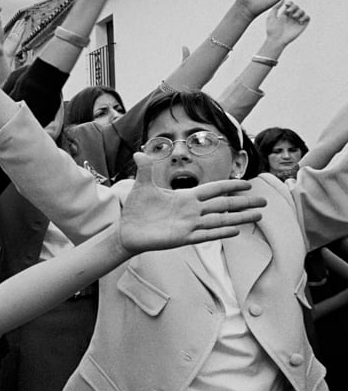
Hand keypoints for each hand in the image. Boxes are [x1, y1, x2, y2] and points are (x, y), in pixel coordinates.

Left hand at [117, 153, 264, 253]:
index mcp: (185, 197)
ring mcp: (188, 225)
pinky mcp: (182, 238)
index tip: (247, 184)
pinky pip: (204, 236)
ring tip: (258, 216)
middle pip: (222, 205)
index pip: (212, 190)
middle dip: (243, 202)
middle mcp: (191, 211)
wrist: (127, 230)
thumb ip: (146, 169)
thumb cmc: (137, 208)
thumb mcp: (142, 186)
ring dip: (239, 218)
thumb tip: (139, 152)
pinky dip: (219, 233)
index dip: (229, 186)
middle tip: (264, 201)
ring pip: (219, 220)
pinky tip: (235, 231)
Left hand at [264, 0, 309, 46]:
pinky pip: (308, 18)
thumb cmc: (272, 30)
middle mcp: (291, 18)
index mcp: (284, 15)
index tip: (287, 5)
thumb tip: (283, 0)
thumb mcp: (270, 17)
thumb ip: (275, 8)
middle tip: (288, 12)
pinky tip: (299, 20)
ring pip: (302, 11)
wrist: (276, 40)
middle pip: (296, 7)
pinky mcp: (301, 26)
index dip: (290, 3)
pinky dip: (305, 16)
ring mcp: (296, 22)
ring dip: (299, 12)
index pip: (290, 6)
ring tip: (294, 17)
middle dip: (294, 7)